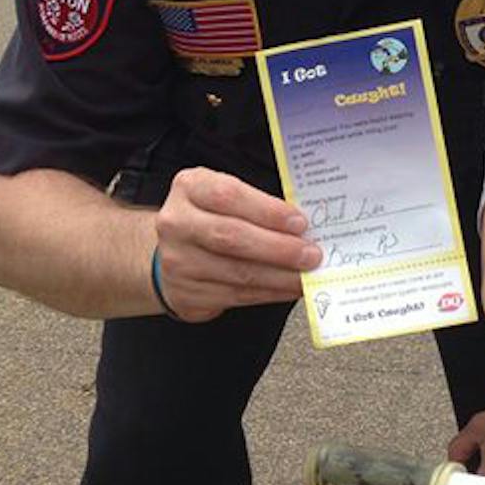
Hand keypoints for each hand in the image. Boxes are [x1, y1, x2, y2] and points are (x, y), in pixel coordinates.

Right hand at [154, 167, 321, 321]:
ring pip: (237, 273)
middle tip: (310, 254)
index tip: (299, 223)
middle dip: (279, 248)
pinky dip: (269, 293)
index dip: (267, 211)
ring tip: (306, 275)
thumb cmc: (209, 217)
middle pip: (232, 237)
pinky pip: (236, 296)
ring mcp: (178, 261)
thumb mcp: (225, 195)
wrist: (173, 250)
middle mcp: (177, 223)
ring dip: (280, 277)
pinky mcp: (186, 294)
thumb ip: (257, 204)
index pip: (228, 196)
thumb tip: (301, 226)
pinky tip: (288, 288)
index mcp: (190, 188)